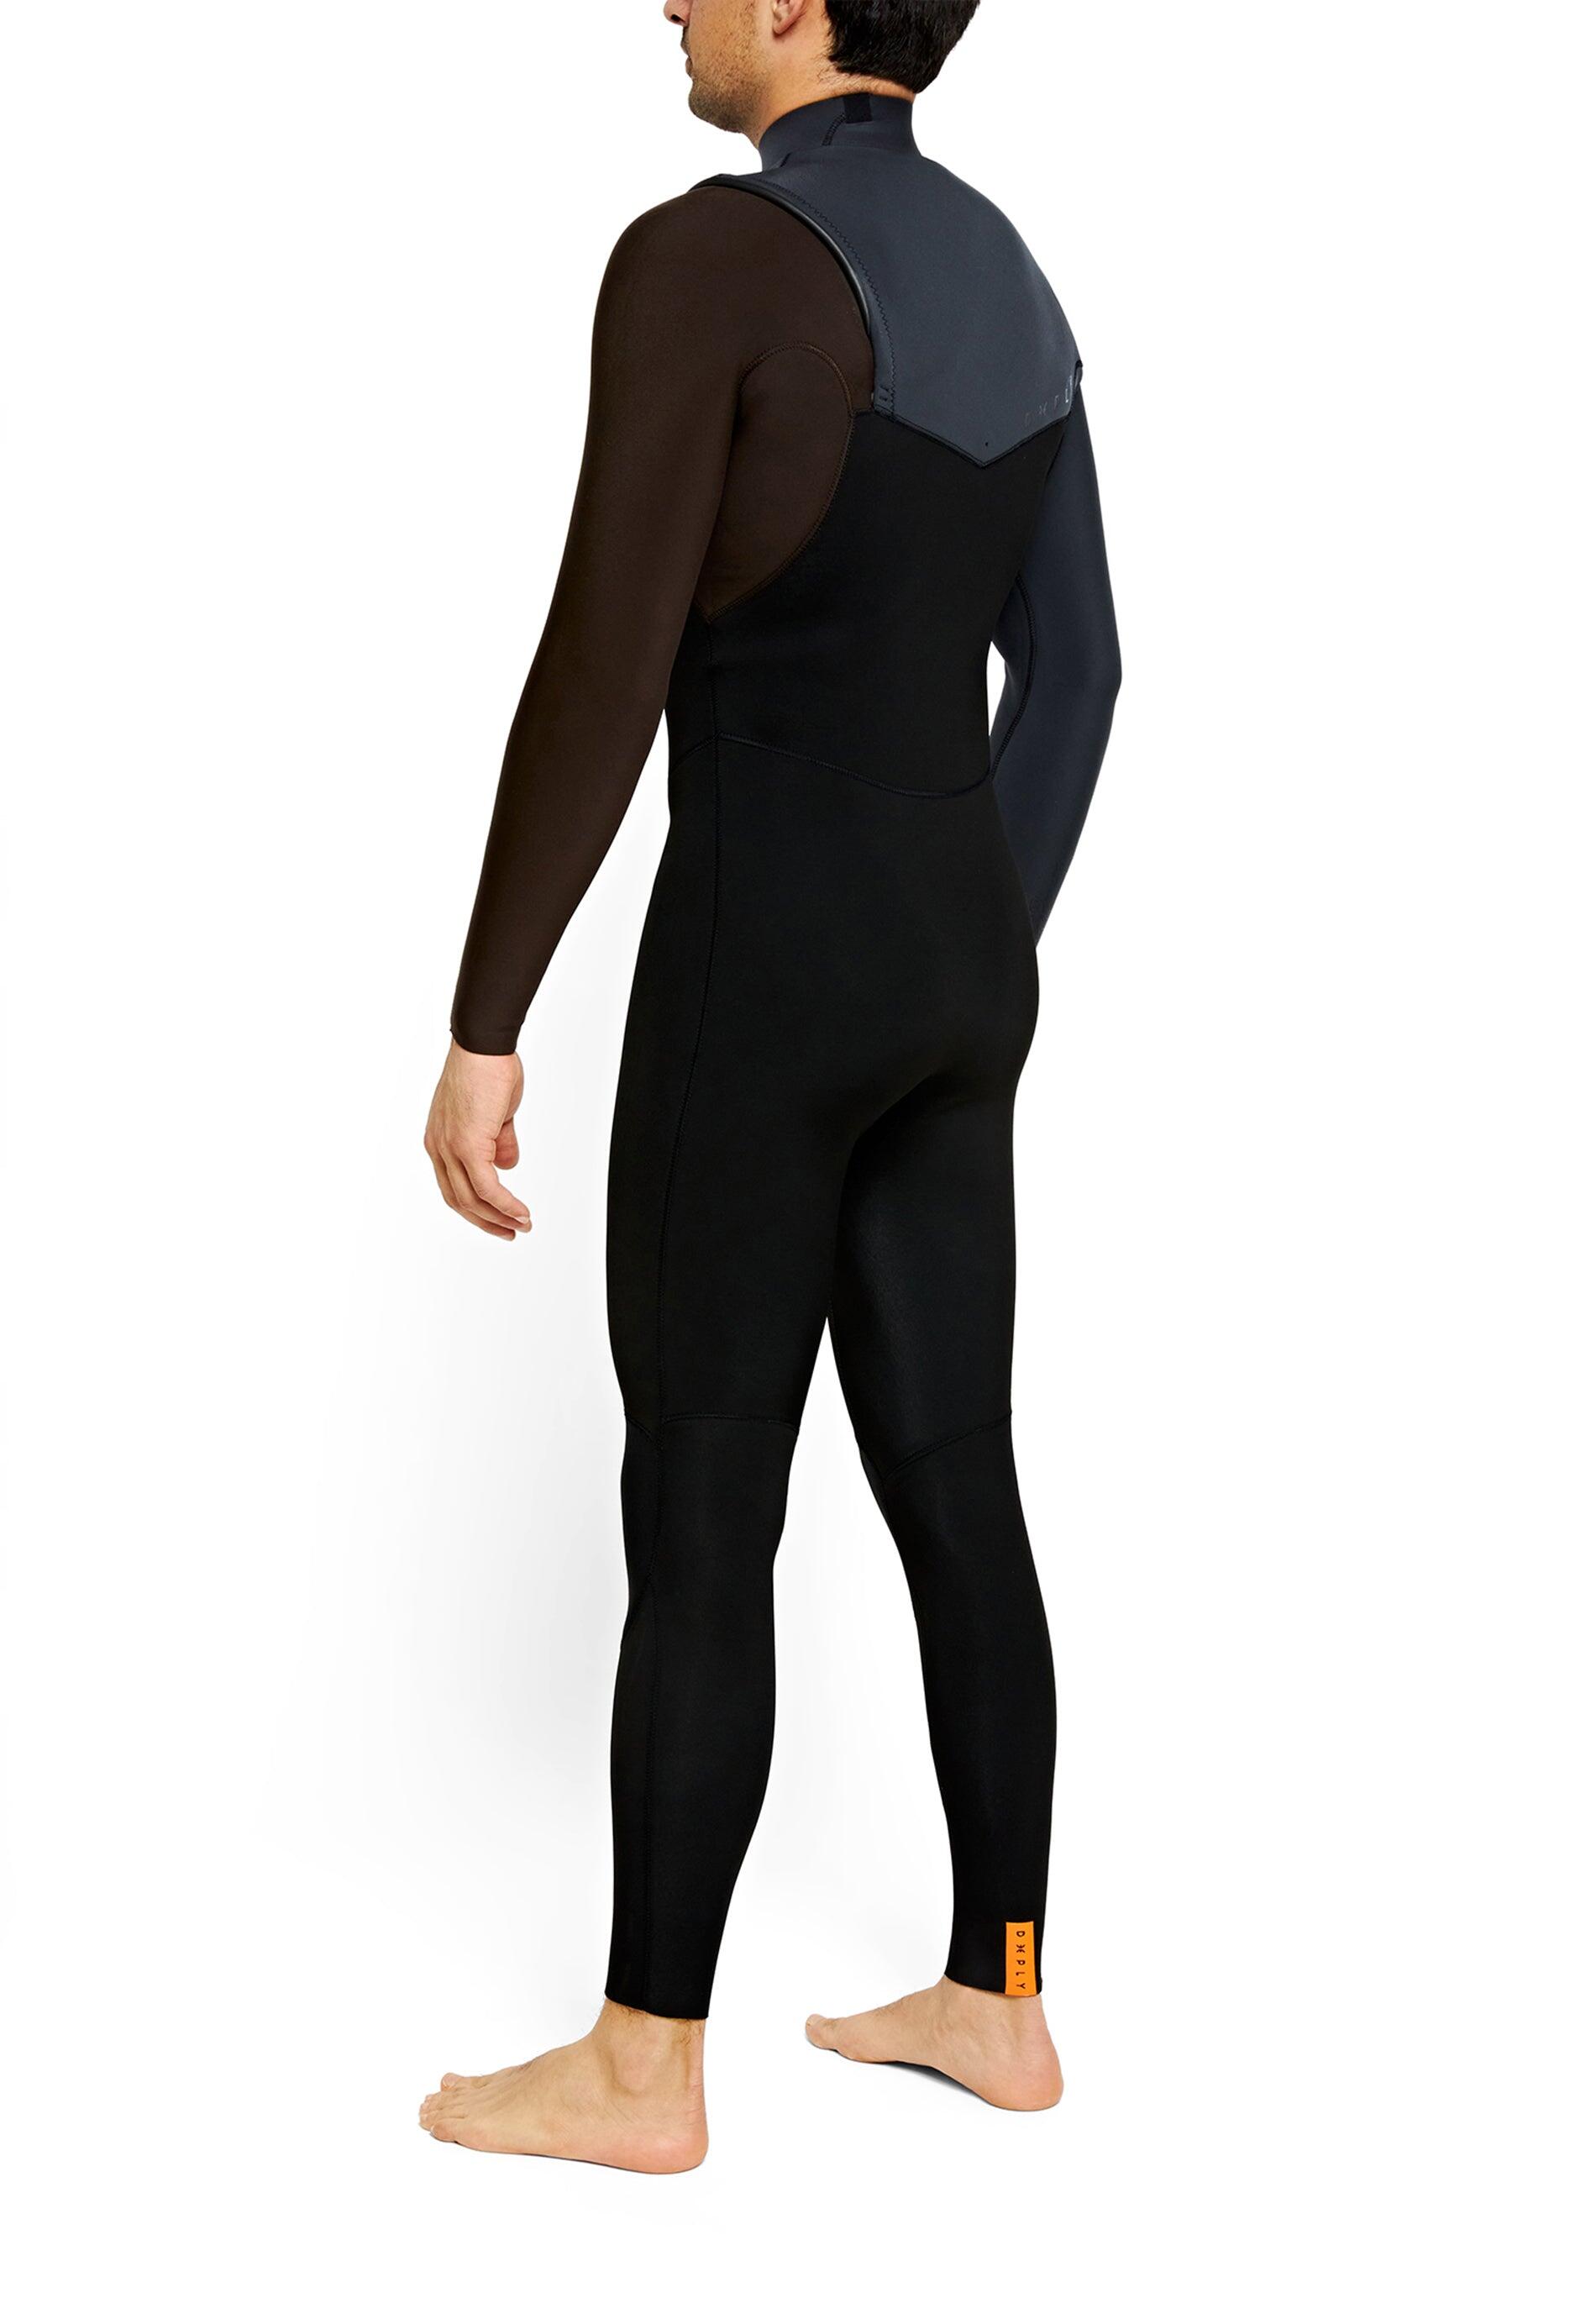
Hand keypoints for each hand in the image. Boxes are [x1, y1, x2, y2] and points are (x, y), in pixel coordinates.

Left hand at [424, 1042, 531, 1240]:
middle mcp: (438, 1147)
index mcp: (440, 1140)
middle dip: (486, 1221)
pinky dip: (505, 1204)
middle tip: (509, 1231)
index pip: (452, 1185)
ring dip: (499, 1217)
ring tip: (521, 1225)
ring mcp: (450, 1148)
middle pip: (458, 1200)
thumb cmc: (487, 1068)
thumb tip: (506, 1166)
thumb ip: (498, 1142)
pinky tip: (521, 1212)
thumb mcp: (493, 1113)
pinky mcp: (467, 1145)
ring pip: (472, 1199)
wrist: (483, 1046)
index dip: (475, 1207)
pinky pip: (487, 1187)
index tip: (496, 1217)